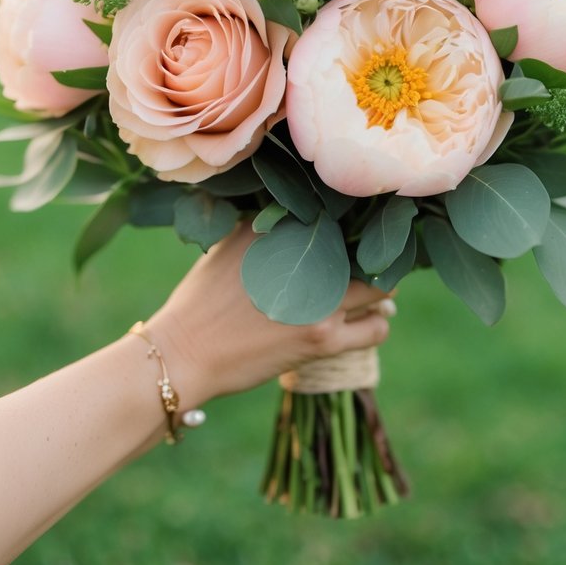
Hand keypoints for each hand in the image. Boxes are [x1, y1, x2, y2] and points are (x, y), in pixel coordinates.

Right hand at [147, 223, 392, 409]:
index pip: (340, 214)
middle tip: (371, 262)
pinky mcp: (323, 339)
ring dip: (381, 290)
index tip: (363, 227)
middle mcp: (306, 258)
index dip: (358, 221)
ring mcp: (319, 301)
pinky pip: (376, 329)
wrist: (184, 352)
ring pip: (381, 289)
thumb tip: (297, 212)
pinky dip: (377, 322)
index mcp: (282, 227)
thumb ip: (268, 225)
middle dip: (373, 255)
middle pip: (368, 248)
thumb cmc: (201, 299)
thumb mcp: (230, 244)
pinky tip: (368, 320)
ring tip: (372, 290)